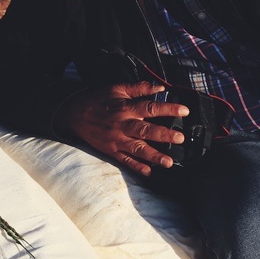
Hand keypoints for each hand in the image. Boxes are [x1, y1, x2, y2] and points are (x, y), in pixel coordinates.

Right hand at [56, 81, 189, 176]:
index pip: (150, 108)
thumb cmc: (98, 100)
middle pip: (145, 131)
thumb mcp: (117, 88)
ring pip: (137, 149)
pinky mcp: (111, 150)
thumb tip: (160, 87)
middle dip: (163, 135)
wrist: (75, 114)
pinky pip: (125, 160)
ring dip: (153, 156)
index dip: (168, 109)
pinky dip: (136, 167)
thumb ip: (139, 87)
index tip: (184, 110)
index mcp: (125, 108)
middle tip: (179, 138)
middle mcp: (122, 125)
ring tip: (169, 162)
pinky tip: (149, 171)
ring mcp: (116, 140)